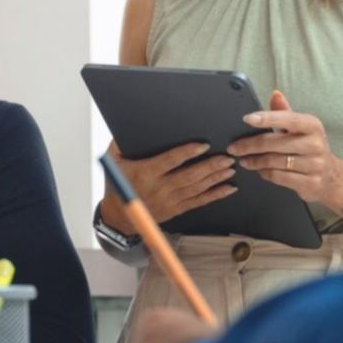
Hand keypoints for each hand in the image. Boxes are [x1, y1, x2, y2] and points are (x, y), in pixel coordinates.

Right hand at [99, 139, 236, 228]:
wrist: (119, 217)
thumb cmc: (117, 185)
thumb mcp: (113, 161)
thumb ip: (120, 143)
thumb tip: (130, 125)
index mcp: (145, 173)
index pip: (170, 161)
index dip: (187, 153)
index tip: (203, 145)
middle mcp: (160, 188)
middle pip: (189, 176)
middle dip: (210, 166)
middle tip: (226, 157)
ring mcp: (169, 200)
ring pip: (197, 188)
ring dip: (216, 178)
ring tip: (230, 168)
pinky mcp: (176, 209)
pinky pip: (199, 202)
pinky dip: (215, 195)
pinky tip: (228, 188)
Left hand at [229, 90, 342, 206]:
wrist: (333, 177)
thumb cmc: (310, 148)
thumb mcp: (302, 128)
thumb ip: (285, 113)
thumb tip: (275, 94)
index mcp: (312, 126)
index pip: (287, 119)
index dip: (266, 118)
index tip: (247, 119)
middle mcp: (315, 144)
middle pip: (274, 143)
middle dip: (249, 145)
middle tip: (234, 147)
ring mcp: (314, 165)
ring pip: (274, 161)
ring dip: (254, 161)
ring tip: (244, 160)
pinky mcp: (310, 183)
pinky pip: (279, 177)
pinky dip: (265, 173)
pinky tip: (260, 170)